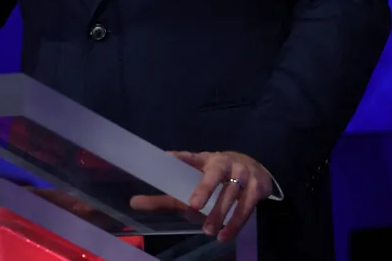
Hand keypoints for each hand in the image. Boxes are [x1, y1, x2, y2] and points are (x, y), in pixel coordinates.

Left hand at [130, 150, 271, 242]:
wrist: (256, 170)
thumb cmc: (217, 178)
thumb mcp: (194, 182)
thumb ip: (166, 196)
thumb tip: (133, 203)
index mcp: (206, 159)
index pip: (191, 157)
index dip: (181, 158)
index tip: (167, 158)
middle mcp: (226, 162)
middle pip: (215, 174)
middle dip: (205, 188)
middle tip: (193, 207)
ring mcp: (244, 173)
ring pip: (232, 193)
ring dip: (221, 212)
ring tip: (209, 231)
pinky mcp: (258, 186)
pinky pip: (247, 206)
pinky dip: (236, 222)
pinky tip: (225, 235)